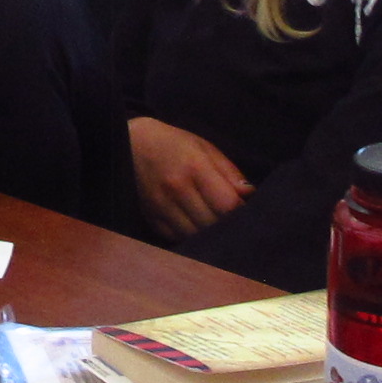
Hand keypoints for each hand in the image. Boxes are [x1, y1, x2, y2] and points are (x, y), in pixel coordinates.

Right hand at [128, 117, 252, 238]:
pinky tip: (193, 224)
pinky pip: (178, 238)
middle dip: (226, 225)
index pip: (227, 204)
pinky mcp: (151, 219)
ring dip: (208, 233)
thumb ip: (229, 173)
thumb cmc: (174, 144)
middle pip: (213, 224)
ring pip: (196, 236)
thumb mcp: (205, 148)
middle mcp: (176, 189)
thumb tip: (250, 195)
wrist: (131, 144)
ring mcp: (161, 206)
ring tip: (213, 223)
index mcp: (195, 167)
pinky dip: (190, 236)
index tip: (245, 211)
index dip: (241, 212)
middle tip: (231, 219)